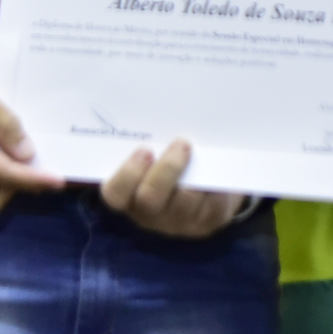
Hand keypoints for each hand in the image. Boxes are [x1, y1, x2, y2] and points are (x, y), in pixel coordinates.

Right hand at [100, 139, 246, 237]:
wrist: (204, 190)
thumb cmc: (169, 166)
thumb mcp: (154, 157)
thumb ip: (151, 144)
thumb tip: (159, 110)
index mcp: (129, 196)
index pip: (115, 194)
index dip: (127, 174)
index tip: (145, 149)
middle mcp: (150, 215)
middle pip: (150, 199)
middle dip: (167, 169)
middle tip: (181, 143)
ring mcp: (179, 222)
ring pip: (185, 202)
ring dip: (194, 174)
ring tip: (201, 152)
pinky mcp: (207, 223)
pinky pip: (212, 206)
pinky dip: (216, 187)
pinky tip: (217, 168)